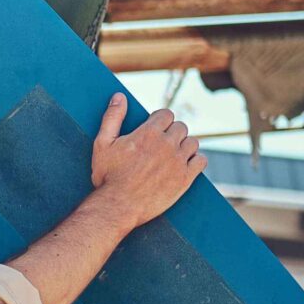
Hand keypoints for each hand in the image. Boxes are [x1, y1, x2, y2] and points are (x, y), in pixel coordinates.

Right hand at [88, 95, 205, 228]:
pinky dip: (195, 161)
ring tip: (172, 155)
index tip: (154, 129)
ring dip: (184, 146)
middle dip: (172, 132)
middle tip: (161, 144)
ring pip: (193, 142)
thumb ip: (112, 117)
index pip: (166, 114)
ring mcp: (178, 162)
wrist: (118, 206)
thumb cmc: (108, 176)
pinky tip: (184, 165)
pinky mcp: (185, 179)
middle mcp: (166, 144)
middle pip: (181, 127)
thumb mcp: (102, 144)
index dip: (160, 120)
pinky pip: (201, 161)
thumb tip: (119, 96)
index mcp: (148, 133)